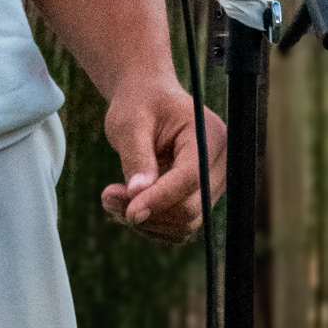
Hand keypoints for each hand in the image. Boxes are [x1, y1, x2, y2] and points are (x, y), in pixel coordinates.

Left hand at [102, 77, 226, 242]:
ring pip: (185, 224)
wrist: (148, 100)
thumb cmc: (139, 104)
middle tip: (107, 197)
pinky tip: (127, 204)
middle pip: (192, 207)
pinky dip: (152, 223)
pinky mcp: (201, 199)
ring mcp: (214, 185)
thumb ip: (136, 156)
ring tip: (111, 198)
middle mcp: (220, 163)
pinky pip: (179, 227)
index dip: (160, 198)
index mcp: (209, 135)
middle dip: (148, 211)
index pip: (191, 177)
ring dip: (147, 221)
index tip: (129, 212)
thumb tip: (137, 194)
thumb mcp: (130, 122)